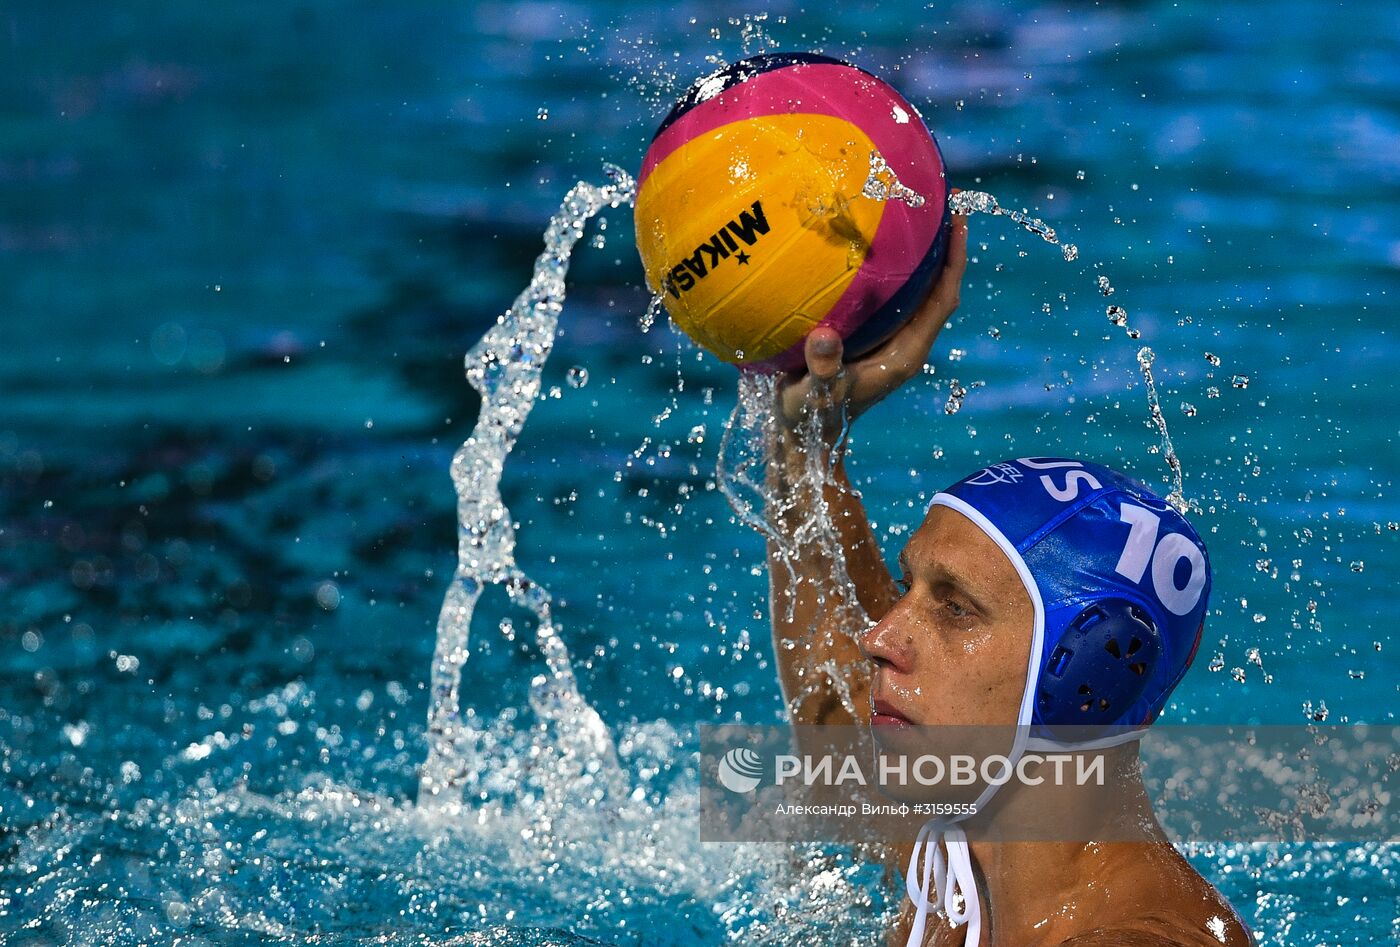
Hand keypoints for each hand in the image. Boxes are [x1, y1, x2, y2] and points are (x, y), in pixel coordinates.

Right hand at [776, 207, 969, 439]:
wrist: (805, 439)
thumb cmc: (812, 420)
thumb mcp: (814, 396)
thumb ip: (823, 368)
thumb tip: (825, 338)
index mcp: (906, 355)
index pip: (943, 300)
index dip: (954, 261)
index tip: (958, 219)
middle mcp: (905, 344)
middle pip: (937, 288)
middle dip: (943, 246)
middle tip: (940, 198)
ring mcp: (889, 341)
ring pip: (915, 290)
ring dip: (918, 253)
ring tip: (910, 210)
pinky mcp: (870, 339)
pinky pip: (888, 295)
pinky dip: (889, 267)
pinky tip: (865, 241)